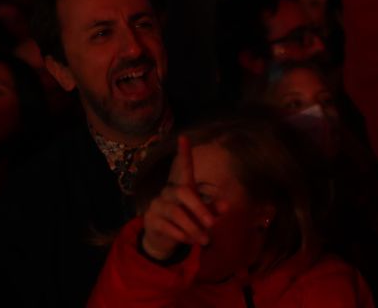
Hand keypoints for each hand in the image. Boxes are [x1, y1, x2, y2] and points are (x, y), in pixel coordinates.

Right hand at [141, 135, 215, 261]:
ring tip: (205, 239)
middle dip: (200, 208)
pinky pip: (168, 226)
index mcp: (182, 187)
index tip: (183, 136)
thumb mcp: (201, 216)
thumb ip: (213, 210)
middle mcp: (168, 192)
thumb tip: (226, 205)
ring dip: (193, 228)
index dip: (183, 153)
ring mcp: (157, 205)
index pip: (183, 167)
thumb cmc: (186, 222)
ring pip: (176, 212)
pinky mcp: (151, 220)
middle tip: (213, 224)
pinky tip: (191, 241)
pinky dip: (183, 235)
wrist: (163, 241)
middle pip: (183, 192)